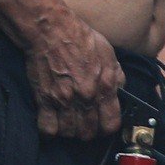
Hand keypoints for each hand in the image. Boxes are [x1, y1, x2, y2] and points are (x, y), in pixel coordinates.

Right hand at [23, 11, 124, 140]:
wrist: (52, 30)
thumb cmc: (81, 39)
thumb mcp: (108, 54)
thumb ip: (116, 76)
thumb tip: (120, 91)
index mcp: (104, 86)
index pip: (111, 124)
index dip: (107, 127)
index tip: (102, 124)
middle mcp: (86, 97)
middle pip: (88, 133)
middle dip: (87, 131)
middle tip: (83, 123)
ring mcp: (64, 100)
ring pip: (69, 134)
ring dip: (69, 131)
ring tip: (68, 121)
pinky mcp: (44, 99)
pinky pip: (47, 129)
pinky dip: (49, 130)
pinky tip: (52, 121)